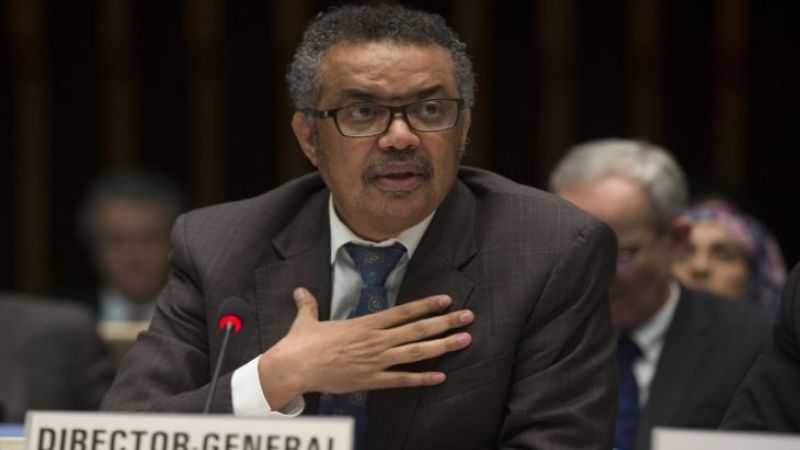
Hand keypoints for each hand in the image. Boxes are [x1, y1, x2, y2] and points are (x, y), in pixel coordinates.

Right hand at [258, 287, 473, 409]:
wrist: (296, 367)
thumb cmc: (302, 344)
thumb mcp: (307, 320)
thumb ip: (309, 305)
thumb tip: (300, 291)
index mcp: (366, 323)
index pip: (403, 312)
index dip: (427, 305)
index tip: (446, 300)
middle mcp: (376, 340)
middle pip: (418, 329)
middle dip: (446, 322)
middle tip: (468, 316)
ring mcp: (376, 361)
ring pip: (417, 352)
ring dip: (443, 346)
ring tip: (464, 340)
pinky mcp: (371, 381)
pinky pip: (402, 380)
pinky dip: (422, 379)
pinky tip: (441, 376)